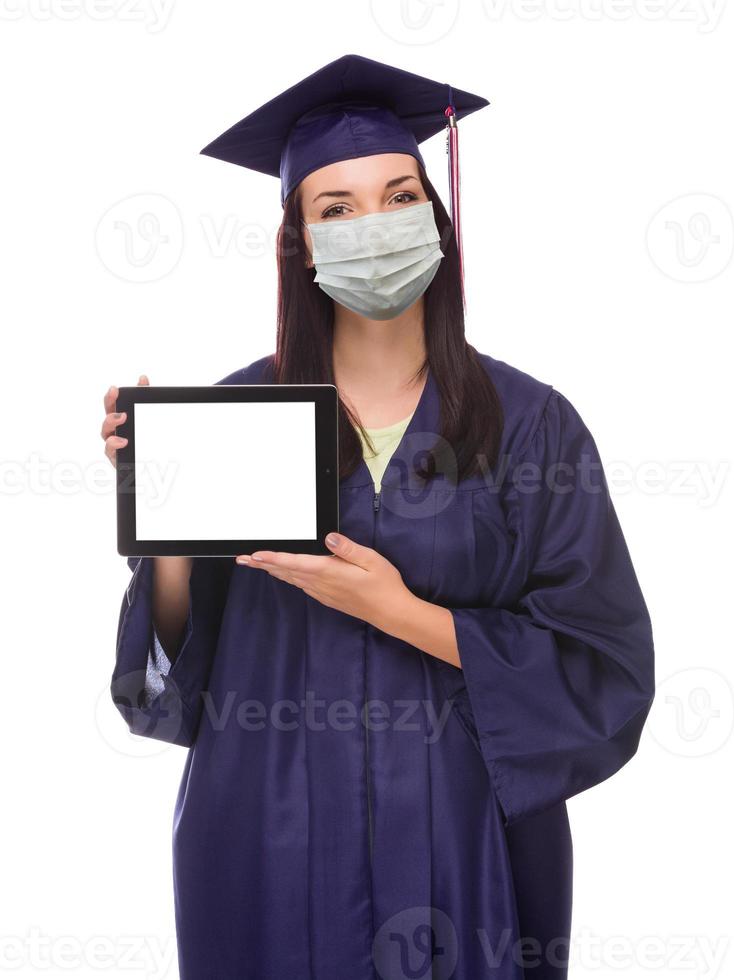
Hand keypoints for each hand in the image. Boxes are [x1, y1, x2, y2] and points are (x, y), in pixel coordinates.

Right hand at [101, 374, 148, 468]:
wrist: (151, 468)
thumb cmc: (145, 443)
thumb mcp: (147, 420)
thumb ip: (145, 402)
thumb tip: (143, 379)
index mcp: (120, 420)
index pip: (114, 403)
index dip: (113, 394)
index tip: (116, 387)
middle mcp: (114, 430)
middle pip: (107, 413)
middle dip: (109, 401)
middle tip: (115, 392)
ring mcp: (113, 443)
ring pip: (105, 431)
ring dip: (111, 421)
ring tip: (122, 417)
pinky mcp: (115, 457)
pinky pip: (110, 449)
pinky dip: (115, 443)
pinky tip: (123, 441)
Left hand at [236, 533, 412, 633]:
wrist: (391, 612)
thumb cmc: (384, 584)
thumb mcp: (371, 560)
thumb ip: (348, 548)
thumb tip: (328, 538)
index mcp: (329, 571)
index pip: (294, 563)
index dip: (272, 559)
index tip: (254, 556)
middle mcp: (321, 583)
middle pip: (286, 571)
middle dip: (262, 564)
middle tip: (242, 559)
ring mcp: (322, 592)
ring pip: (291, 579)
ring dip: (272, 570)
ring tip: (256, 564)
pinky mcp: (327, 597)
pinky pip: (301, 585)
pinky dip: (287, 577)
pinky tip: (283, 574)